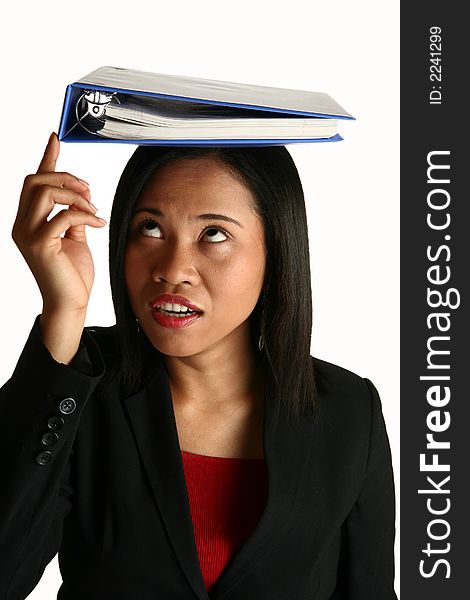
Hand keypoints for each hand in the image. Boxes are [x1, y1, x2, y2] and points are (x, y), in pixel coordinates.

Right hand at [12, 132, 105, 314]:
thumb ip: (72, 215)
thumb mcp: (74, 237)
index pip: (34, 183)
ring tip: (94, 209)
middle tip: (89, 192)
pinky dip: (85, 215)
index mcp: (29, 221)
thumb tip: (80, 194)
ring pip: (45, 192)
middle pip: (36, 181)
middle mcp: (22, 225)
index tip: (55, 139)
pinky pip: (62, 215)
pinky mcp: (39, 245)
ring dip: (75, 195)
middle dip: (67, 178)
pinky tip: (98, 224)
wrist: (72, 303)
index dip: (46, 159)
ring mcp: (28, 234)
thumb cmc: (73, 274)